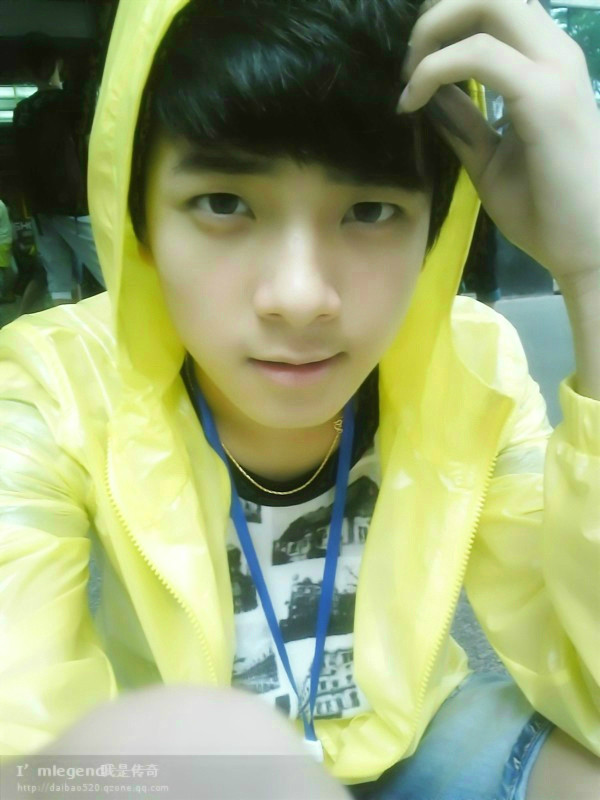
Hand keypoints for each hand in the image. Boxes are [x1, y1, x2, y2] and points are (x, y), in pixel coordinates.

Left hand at [398, 0, 599, 284]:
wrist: (587, 248)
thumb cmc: (548, 210)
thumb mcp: (490, 159)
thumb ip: (464, 124)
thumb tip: (428, 99)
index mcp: (544, 65)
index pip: (497, 9)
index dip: (448, 21)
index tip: (413, 68)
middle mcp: (554, 53)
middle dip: (437, 14)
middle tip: (408, 62)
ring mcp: (553, 70)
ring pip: (490, 2)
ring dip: (435, 30)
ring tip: (409, 79)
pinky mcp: (543, 96)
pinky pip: (478, 54)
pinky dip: (434, 70)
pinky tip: (412, 102)